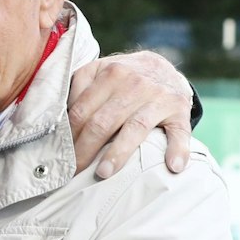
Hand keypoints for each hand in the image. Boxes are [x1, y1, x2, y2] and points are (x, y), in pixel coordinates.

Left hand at [68, 51, 191, 178]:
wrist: (164, 66)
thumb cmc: (123, 77)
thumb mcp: (99, 71)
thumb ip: (79, 88)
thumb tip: (59, 119)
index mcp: (110, 73)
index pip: (82, 111)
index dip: (69, 137)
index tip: (61, 158)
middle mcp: (135, 83)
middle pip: (103, 122)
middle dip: (85, 150)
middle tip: (74, 172)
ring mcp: (159, 97)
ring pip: (135, 128)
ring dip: (118, 153)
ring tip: (103, 173)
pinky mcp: (180, 110)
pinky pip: (179, 132)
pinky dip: (178, 149)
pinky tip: (173, 166)